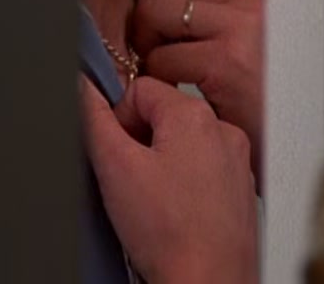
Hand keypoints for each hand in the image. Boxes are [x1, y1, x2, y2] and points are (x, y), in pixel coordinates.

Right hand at [80, 77, 257, 283]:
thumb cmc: (170, 236)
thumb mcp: (114, 166)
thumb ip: (93, 118)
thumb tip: (83, 88)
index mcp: (195, 116)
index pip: (139, 89)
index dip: (117, 119)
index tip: (115, 152)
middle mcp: (224, 133)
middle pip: (163, 115)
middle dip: (138, 142)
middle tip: (130, 180)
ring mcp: (236, 164)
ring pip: (183, 145)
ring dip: (161, 164)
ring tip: (152, 201)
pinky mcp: (239, 192)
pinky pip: (203, 171)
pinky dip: (183, 185)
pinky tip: (173, 213)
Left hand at [130, 0, 264, 191]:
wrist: (305, 149)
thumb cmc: (275, 97)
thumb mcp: (255, 33)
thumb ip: (214, 2)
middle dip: (141, 17)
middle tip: (153, 50)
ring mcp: (242, 26)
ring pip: (150, 12)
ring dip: (146, 48)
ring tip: (167, 74)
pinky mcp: (228, 63)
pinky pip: (158, 59)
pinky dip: (155, 82)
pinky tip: (177, 97)